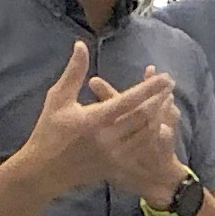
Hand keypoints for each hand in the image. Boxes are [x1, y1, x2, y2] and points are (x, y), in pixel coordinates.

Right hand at [14, 42, 182, 197]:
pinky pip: (140, 148)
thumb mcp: (58, 98)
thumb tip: (81, 44)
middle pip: (143, 117)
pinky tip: (157, 123)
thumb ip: (73, 72)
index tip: (165, 78)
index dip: (150, 88)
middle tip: (170, 85)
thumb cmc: (49, 131)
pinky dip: (151, 134)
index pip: (129, 101)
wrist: (44, 170)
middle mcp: (107, 138)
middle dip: (159, 99)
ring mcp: (113, 154)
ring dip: (159, 115)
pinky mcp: (115, 166)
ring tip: (167, 100)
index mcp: (94, 119)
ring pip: (145, 133)